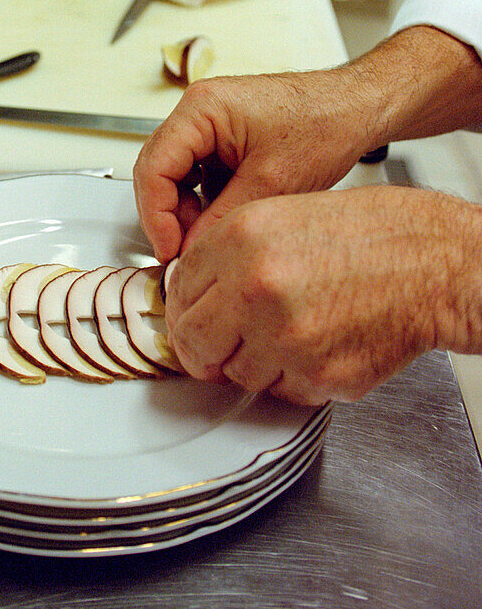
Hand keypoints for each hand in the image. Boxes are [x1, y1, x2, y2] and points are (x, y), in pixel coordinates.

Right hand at [134, 26, 481, 264]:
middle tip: (185, 255)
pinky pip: (198, 177)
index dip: (155, 217)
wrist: (359, 108)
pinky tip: (228, 220)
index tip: (169, 251)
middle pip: (157, 173)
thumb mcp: (272, 183)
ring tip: (213, 238)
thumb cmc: (326, 123)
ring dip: (188, 213)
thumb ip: (223, 220)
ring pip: (175, 179)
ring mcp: (209, 126)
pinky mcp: (223, 140)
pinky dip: (206, 204)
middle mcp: (198, 112)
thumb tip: (191, 255)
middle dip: (169, 218)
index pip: (151, 168)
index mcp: (201, 109)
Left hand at [164, 185, 481, 403]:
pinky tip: (316, 344)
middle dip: (202, 348)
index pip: (176, 293)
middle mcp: (255, 288)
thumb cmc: (369, 235)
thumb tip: (190, 289)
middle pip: (192, 342)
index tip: (190, 318)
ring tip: (288, 333)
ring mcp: (284, 337)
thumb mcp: (281, 215)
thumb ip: (227, 252)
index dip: (181, 310)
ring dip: (252, 363)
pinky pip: (280, 393)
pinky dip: (292, 378)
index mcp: (241, 240)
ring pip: (236, 375)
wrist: (431, 262)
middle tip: (218, 345)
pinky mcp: (316, 377)